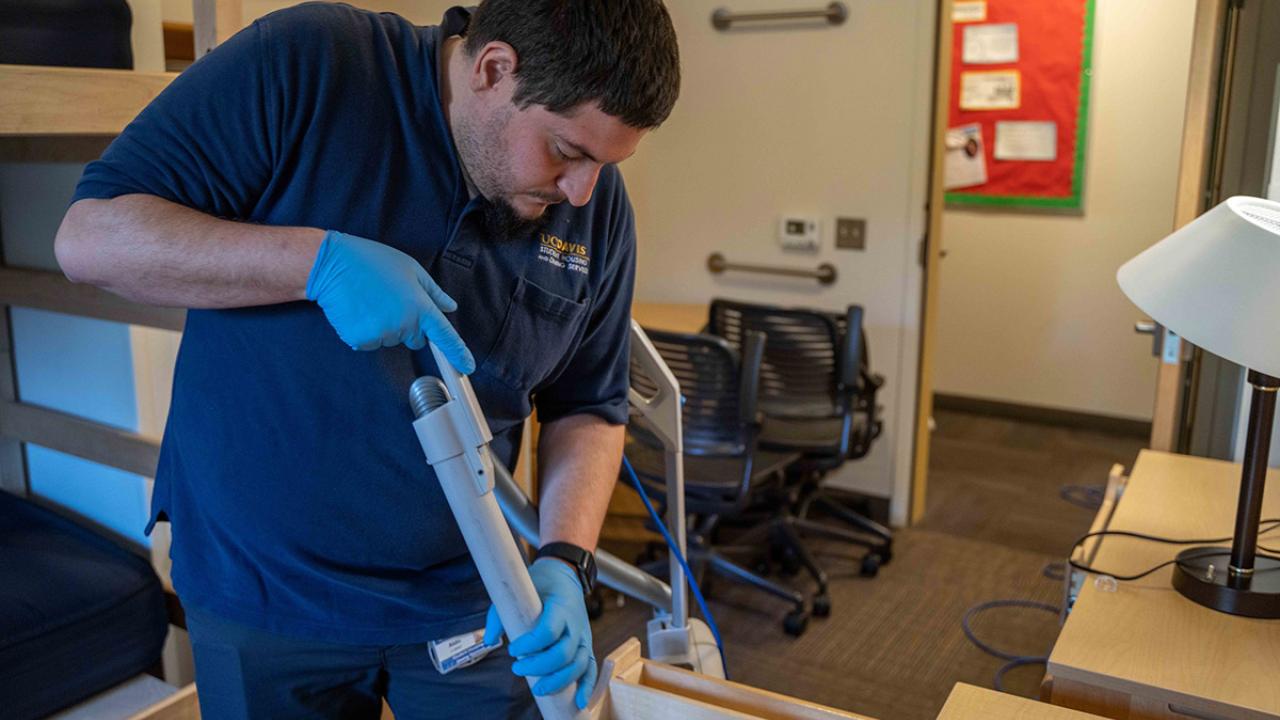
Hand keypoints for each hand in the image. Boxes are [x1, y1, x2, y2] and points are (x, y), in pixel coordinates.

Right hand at [305, 230, 474, 371]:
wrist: (332, 264)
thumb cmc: (372, 261)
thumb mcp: (411, 269)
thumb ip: (433, 292)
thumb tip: (450, 307)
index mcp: (420, 306)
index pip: (445, 336)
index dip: (458, 353)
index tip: (467, 367)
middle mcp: (404, 324)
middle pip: (415, 339)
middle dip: (407, 325)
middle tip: (389, 300)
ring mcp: (381, 334)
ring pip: (391, 340)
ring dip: (384, 327)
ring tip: (370, 301)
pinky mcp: (360, 340)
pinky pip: (369, 343)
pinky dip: (365, 332)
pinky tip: (358, 310)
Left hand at [484, 558, 596, 708]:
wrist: (564, 577)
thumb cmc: (540, 586)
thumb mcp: (518, 592)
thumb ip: (500, 615)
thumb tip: (488, 640)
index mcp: (560, 609)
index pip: (547, 632)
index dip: (529, 645)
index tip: (512, 649)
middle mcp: (575, 625)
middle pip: (563, 654)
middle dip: (539, 667)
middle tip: (517, 669)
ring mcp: (582, 638)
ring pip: (577, 665)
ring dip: (558, 681)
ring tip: (538, 689)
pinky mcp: (585, 647)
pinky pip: (590, 669)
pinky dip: (586, 686)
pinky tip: (578, 702)